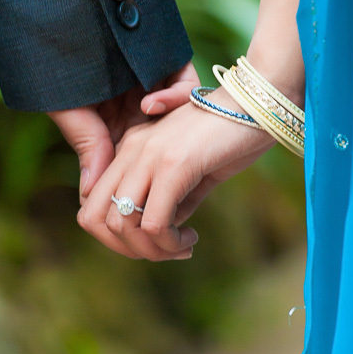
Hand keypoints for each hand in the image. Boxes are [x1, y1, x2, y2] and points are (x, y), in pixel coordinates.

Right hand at [48, 62, 198, 200]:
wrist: (71, 17)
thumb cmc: (62, 68)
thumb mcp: (73, 113)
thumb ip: (89, 148)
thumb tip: (91, 193)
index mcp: (121, 126)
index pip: (142, 161)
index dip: (147, 181)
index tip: (148, 202)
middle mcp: (144, 110)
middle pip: (169, 144)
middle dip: (169, 162)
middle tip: (171, 185)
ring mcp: (160, 86)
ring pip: (183, 119)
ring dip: (173, 132)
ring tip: (158, 142)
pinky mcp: (171, 63)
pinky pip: (186, 86)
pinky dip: (172, 97)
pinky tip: (149, 104)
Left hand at [76, 86, 275, 259]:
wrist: (261, 101)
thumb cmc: (233, 134)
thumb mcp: (194, 171)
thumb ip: (174, 198)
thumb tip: (163, 230)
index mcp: (130, 148)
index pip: (92, 205)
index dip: (115, 237)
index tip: (154, 243)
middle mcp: (131, 150)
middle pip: (95, 219)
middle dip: (128, 248)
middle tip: (164, 252)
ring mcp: (149, 156)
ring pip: (121, 224)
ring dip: (151, 249)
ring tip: (181, 247)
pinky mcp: (173, 165)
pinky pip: (154, 222)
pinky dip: (169, 242)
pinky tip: (191, 238)